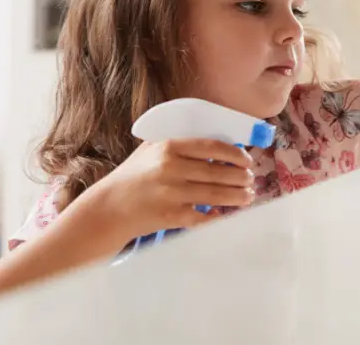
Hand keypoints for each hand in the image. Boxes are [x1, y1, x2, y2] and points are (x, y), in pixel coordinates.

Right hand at [79, 139, 255, 243]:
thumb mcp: (151, 149)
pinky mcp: (170, 215)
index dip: (235, 154)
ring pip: (215, 195)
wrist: (109, 208)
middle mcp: (171, 168)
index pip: (213, 146)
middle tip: (251, 179)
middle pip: (218, 172)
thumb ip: (180, 143)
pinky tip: (227, 215)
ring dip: (237, 196)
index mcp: (169, 146)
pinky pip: (203, 217)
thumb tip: (218, 144)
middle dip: (241, 177)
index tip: (247, 160)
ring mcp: (171, 193)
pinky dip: (218, 217)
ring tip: (248, 196)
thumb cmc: (134, 176)